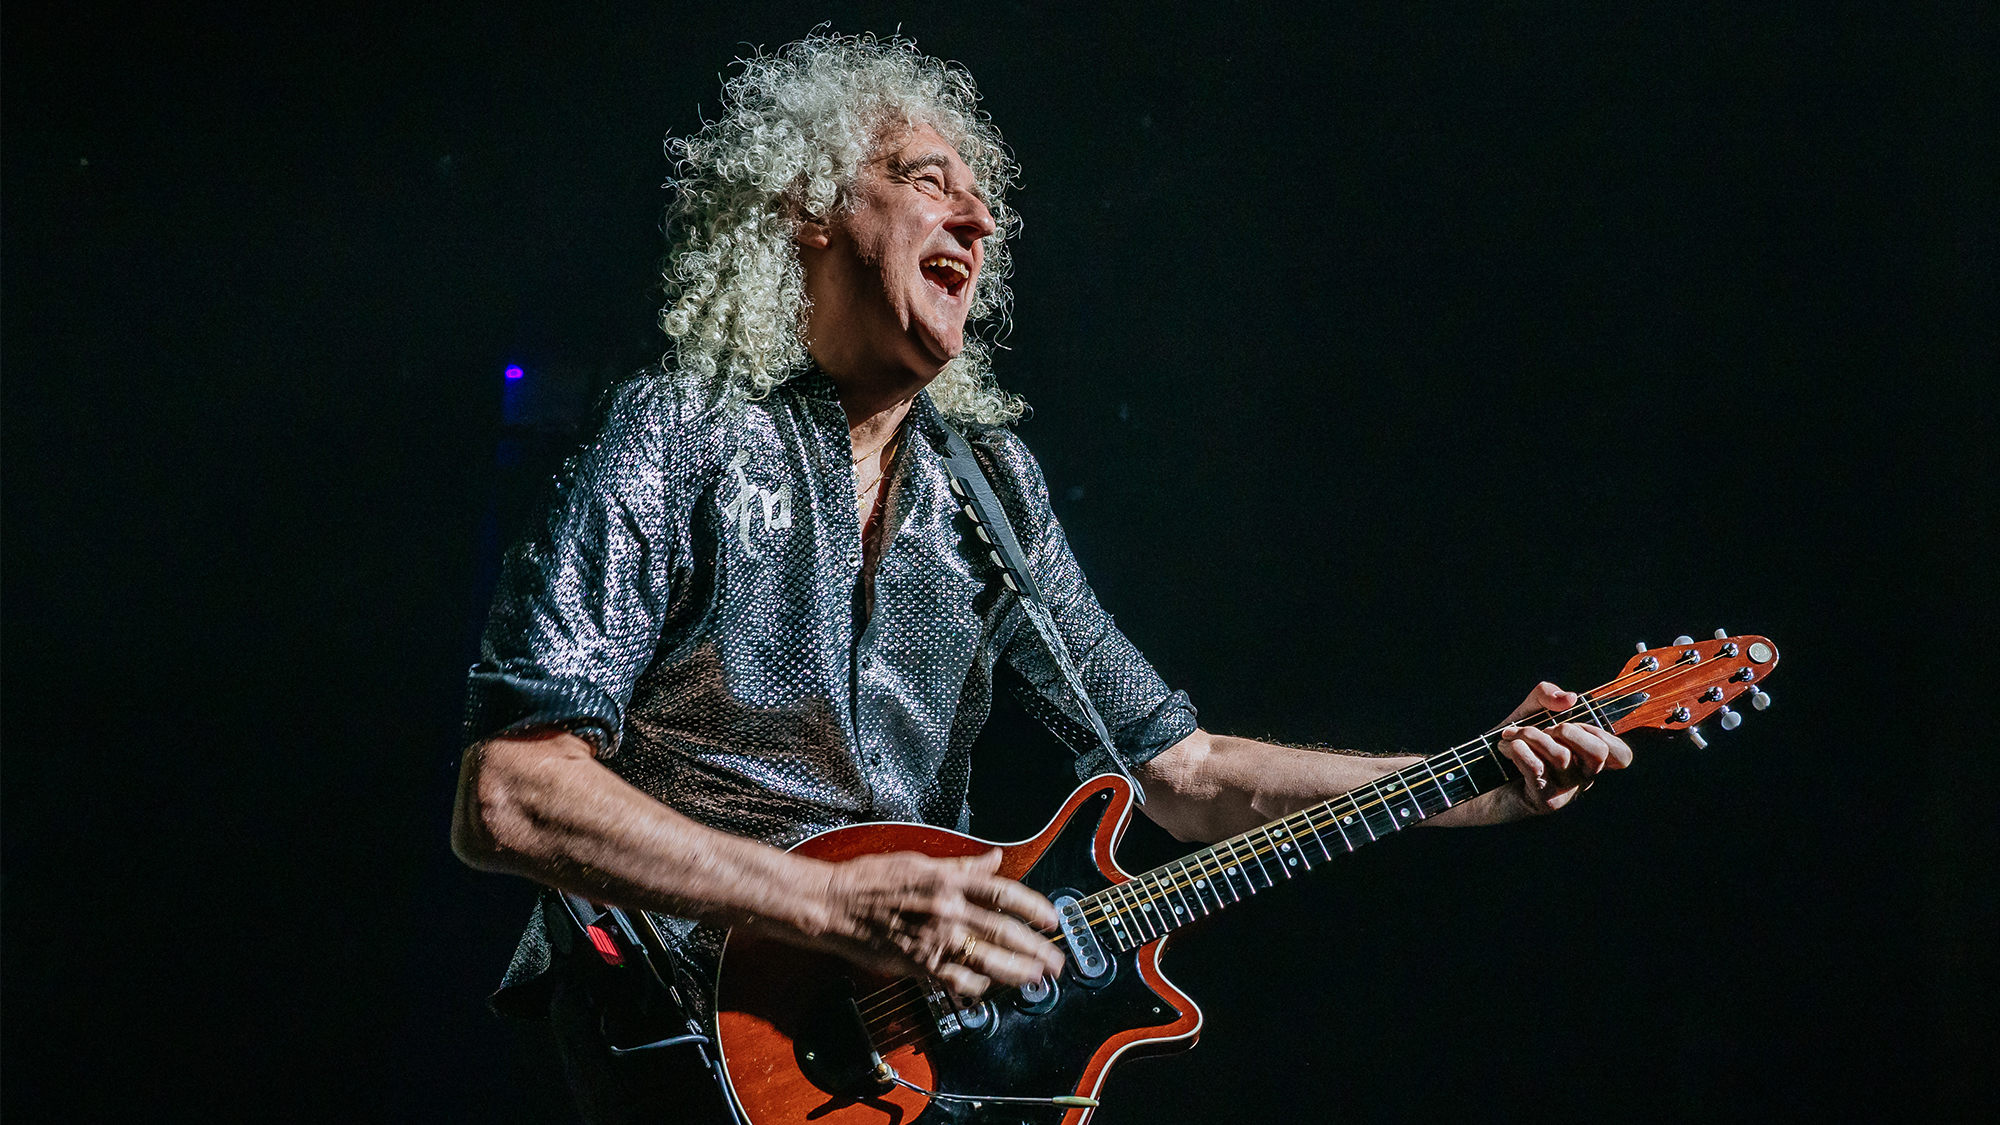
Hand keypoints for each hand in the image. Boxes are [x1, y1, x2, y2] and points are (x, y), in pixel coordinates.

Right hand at [811, 848, 1064, 997]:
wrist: (833, 904)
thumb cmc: (871, 880)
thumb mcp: (919, 861)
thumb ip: (962, 865)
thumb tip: (994, 859)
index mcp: (948, 880)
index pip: (1004, 893)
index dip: (1033, 907)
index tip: (1051, 918)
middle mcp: (947, 909)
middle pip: (1004, 931)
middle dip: (1036, 948)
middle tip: (1056, 959)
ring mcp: (934, 939)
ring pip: (987, 959)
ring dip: (1017, 971)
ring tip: (1037, 977)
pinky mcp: (919, 963)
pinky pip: (957, 980)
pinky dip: (977, 985)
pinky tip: (990, 987)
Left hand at [1496, 682, 1633, 814]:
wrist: (1481, 776)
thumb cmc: (1513, 743)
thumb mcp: (1529, 711)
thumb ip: (1547, 695)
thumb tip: (1570, 698)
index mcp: (1587, 757)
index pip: (1621, 755)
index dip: (1600, 732)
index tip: (1570, 722)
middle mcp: (1582, 777)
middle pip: (1598, 752)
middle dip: (1567, 730)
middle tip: (1545, 729)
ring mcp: (1566, 792)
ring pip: (1561, 756)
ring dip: (1530, 736)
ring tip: (1511, 735)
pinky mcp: (1545, 801)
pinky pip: (1537, 768)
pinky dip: (1518, 750)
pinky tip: (1506, 748)